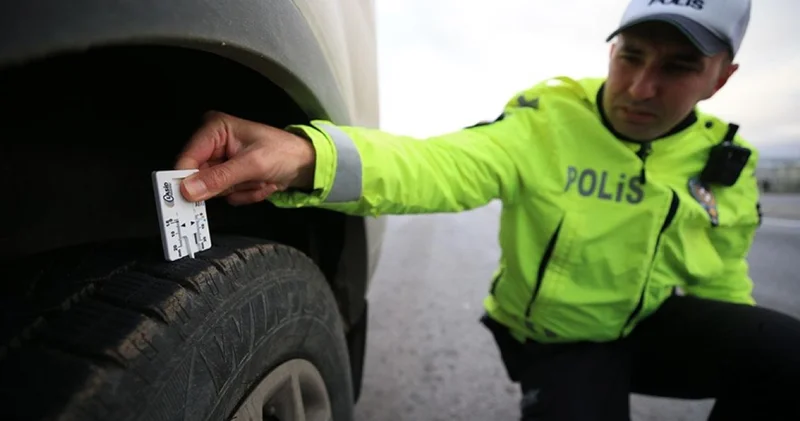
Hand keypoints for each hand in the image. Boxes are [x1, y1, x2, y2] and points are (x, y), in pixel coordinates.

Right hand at [174, 111, 315, 204]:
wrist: (305, 164)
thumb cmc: (284, 153)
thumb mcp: (253, 164)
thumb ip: (220, 178)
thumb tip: (189, 189)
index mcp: (215, 129)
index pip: (188, 157)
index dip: (187, 179)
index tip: (188, 198)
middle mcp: (214, 143)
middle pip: (200, 177)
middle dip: (228, 185)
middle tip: (249, 180)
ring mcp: (221, 161)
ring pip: (215, 190)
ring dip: (240, 190)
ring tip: (259, 179)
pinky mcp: (228, 176)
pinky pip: (227, 195)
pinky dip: (245, 194)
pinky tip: (260, 183)